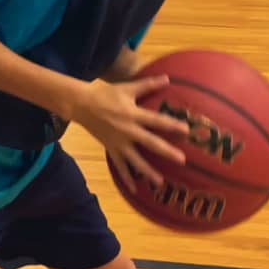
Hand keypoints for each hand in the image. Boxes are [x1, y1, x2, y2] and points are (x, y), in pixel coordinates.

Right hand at [73, 76, 189, 192]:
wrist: (81, 105)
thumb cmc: (106, 94)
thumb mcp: (127, 87)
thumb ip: (148, 84)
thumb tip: (168, 78)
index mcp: (133, 114)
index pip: (156, 121)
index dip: (171, 125)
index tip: (186, 130)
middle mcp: (128, 130)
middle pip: (150, 143)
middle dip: (166, 152)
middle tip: (182, 160)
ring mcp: (119, 142)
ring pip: (135, 160)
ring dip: (147, 171)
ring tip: (160, 182)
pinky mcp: (111, 149)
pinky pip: (120, 167)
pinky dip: (126, 178)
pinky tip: (134, 190)